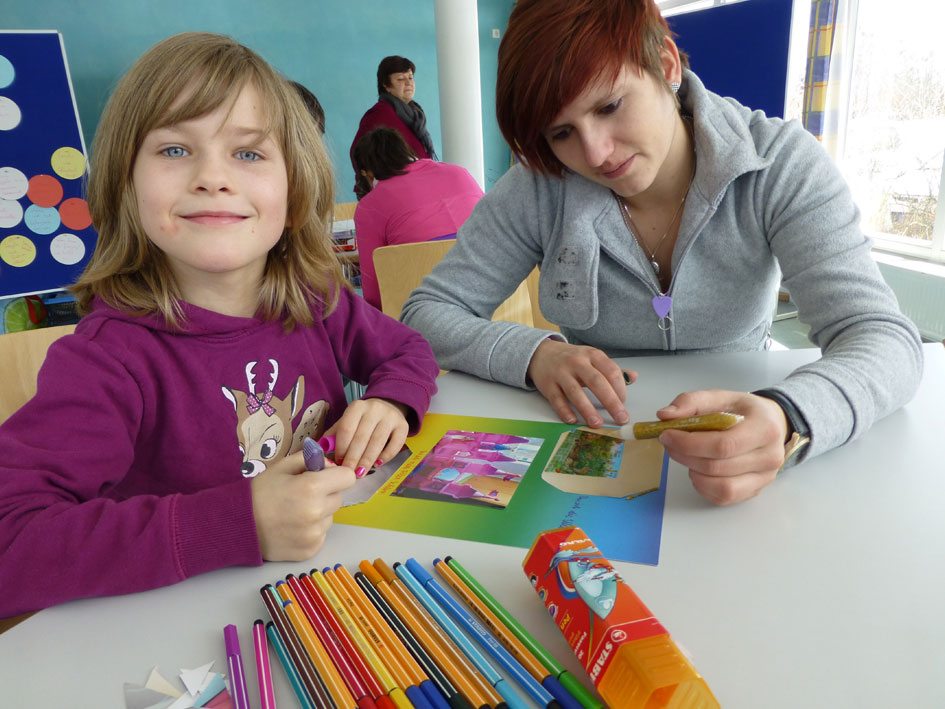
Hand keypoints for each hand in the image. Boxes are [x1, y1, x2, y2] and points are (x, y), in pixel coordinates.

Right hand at [251, 451, 355, 560]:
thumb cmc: (259, 493)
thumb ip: (310, 459)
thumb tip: (330, 465)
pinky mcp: (310, 550)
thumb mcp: (282, 467)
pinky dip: (311, 531)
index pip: (348, 478)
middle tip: (302, 496)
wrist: (237, 525)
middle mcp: (317, 512)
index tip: (327, 478)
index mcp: (312, 487)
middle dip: (325, 494)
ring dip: (319, 514)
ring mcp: (314, 534)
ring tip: (294, 513)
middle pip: (338, 498)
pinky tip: (293, 528)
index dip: (337, 475)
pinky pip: (321, 535)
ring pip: (330, 518)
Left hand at [322, 397, 409, 474]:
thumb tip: (320, 451)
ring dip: (368, 460)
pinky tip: (378, 464)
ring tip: (361, 473)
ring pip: (378, 442)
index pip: (346, 429)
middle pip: (361, 437)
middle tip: (348, 473)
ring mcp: (390, 416)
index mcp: (357, 407)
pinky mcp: (403, 425)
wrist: (389, 406)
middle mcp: (374, 408)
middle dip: (353, 458)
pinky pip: (395, 444)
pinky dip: (386, 456)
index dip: (342, 447)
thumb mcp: (348, 421)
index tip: (338, 462)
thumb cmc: (363, 419)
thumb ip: (335, 435)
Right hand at [526, 339, 635, 426]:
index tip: (624, 404)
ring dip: (587, 409)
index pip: (611, 372)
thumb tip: (633, 377)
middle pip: (596, 382)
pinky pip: (557, 399)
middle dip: (611, 402)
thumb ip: (611, 369)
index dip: (620, 389)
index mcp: (592, 355)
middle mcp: (577, 362)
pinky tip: (573, 420)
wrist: (541, 353)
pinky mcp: (547, 384)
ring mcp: (561, 373)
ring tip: (597, 423)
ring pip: (575, 392)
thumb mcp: (592, 358)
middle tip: (621, 418)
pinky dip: (565, 411)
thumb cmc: (572, 359)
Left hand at [655, 390, 789, 504]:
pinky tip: (698, 470)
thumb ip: (692, 402)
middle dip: (685, 456)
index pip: (723, 445)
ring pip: (721, 488)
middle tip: (669, 443)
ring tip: (687, 456)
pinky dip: (703, 486)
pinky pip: (723, 498)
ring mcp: (764, 478)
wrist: (773, 424)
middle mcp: (769, 457)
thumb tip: (665, 415)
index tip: (667, 435)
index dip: (689, 443)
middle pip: (717, 467)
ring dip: (694, 473)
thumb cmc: (746, 411)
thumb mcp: (721, 397)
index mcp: (763, 429)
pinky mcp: (754, 490)